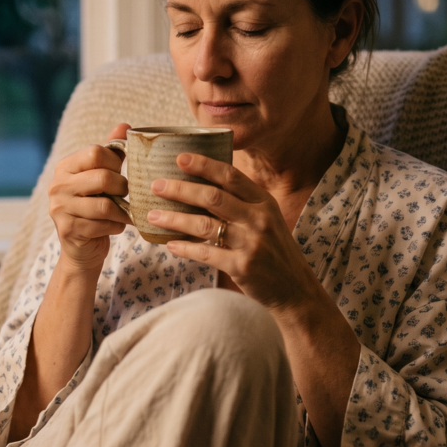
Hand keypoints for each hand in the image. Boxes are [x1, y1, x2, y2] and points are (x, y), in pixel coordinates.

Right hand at [47, 123, 132, 271]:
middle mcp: (57, 185)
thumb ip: (111, 152)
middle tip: (126, 194)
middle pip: (103, 177)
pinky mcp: (68, 230)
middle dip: (122, 188)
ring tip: (125, 212)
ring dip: (122, 210)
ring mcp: (60, 209)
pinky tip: (115, 226)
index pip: (96, 153)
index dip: (115, 162)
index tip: (119, 173)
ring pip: (105, 205)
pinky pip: (104, 225)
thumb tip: (125, 125)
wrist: (82, 247)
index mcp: (65, 167)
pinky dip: (117, 226)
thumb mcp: (101, 177)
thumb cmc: (94, 206)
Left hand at [145, 153, 324, 313]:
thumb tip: (203, 184)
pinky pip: (206, 253)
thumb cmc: (274, 250)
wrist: (295, 288)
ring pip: (204, 225)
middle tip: (156, 185)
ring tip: (151, 215)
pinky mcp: (242, 267)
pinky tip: (170, 244)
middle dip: (180, 189)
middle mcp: (259, 219)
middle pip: (213, 197)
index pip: (231, 176)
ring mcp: (251, 244)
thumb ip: (242, 202)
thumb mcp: (267, 219)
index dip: (204, 165)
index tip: (180, 157)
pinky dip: (186, 248)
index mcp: (264, 202)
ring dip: (174, 219)